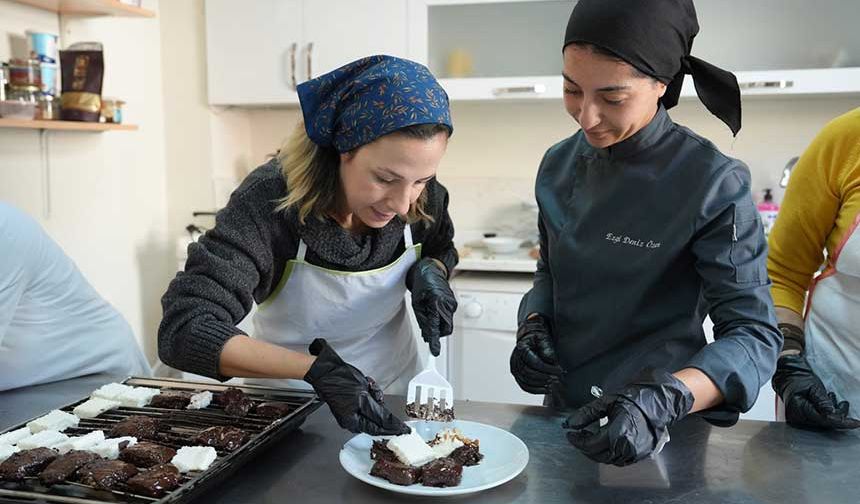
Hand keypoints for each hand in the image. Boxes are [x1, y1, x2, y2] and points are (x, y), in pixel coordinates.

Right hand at [304, 338, 409, 435]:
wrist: (328, 369)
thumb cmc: (341, 382)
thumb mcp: (364, 398)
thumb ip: (379, 414)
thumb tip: (391, 425)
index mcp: (354, 423)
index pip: (379, 429)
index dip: (393, 428)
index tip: (405, 430)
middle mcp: (353, 419)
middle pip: (377, 416)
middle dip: (378, 402)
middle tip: (373, 391)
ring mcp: (352, 409)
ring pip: (374, 405)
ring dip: (374, 395)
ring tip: (366, 385)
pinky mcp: (353, 400)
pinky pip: (368, 398)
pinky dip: (369, 390)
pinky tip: (364, 383)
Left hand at [408, 258, 456, 355]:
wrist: (431, 270)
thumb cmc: (422, 284)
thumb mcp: (416, 303)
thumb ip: (423, 321)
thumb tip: (427, 335)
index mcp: (437, 302)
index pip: (436, 327)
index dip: (434, 341)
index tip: (435, 352)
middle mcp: (448, 304)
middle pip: (445, 329)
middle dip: (437, 331)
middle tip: (426, 327)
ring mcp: (453, 304)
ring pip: (447, 324)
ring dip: (438, 323)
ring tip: (429, 309)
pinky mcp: (454, 304)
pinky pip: (448, 317)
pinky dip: (441, 317)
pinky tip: (434, 307)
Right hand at [509, 314, 563, 393]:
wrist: (531, 339)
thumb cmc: (538, 339)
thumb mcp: (544, 340)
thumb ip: (547, 350)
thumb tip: (551, 362)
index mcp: (522, 348)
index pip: (534, 362)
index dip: (547, 368)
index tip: (559, 371)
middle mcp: (515, 359)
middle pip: (528, 373)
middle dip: (544, 377)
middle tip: (556, 379)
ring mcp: (515, 368)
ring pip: (525, 381)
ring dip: (540, 385)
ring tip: (552, 385)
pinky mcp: (517, 375)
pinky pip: (524, 386)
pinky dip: (535, 390)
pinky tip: (545, 389)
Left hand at [563, 370, 693, 465]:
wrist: (658, 402)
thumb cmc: (635, 400)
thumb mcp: (606, 402)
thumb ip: (586, 414)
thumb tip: (570, 423)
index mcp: (617, 433)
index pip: (590, 444)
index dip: (577, 440)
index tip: (570, 434)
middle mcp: (626, 447)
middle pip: (598, 455)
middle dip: (585, 447)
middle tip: (579, 436)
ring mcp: (635, 453)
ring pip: (609, 460)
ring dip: (597, 452)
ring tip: (592, 438)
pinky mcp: (641, 455)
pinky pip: (620, 460)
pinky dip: (610, 454)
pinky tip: (606, 443)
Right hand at [772, 353, 859, 429]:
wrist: (788, 375)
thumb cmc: (798, 379)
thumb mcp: (813, 387)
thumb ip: (822, 401)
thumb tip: (831, 413)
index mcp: (799, 410)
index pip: (825, 420)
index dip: (842, 422)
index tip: (856, 423)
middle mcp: (797, 418)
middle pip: (825, 423)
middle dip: (839, 416)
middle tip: (844, 404)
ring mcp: (799, 419)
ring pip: (823, 422)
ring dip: (833, 413)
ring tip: (834, 399)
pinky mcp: (802, 417)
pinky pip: (819, 419)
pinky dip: (827, 413)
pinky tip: (828, 404)